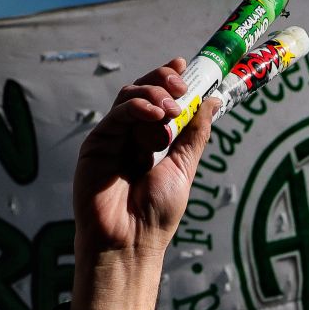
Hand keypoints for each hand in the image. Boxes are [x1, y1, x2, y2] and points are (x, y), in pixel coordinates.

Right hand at [71, 58, 219, 309]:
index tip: (185, 67)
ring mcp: (113, 138)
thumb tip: (211, 102)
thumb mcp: (183, 168)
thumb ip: (193, 135)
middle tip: (179, 86)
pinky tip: (154, 116)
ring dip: (153, 96)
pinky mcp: (97, 144)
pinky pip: (117, 115)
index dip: (170, 80)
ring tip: (170, 110)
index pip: (160, 100)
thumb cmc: (156, 214)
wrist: (131, 242)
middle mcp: (131, 136)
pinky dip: (137, 109)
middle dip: (162, 82)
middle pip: (143, 93)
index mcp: (153, 141)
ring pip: (129, 98)